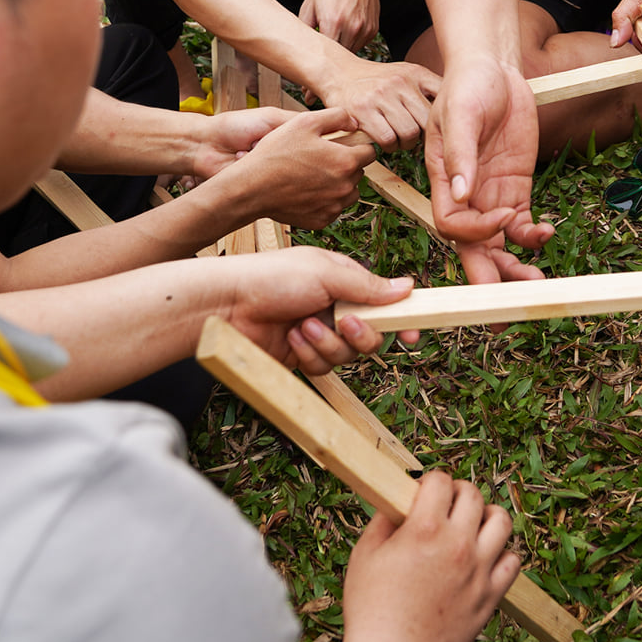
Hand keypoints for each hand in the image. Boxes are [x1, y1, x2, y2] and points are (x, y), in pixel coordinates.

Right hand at [199, 106, 369, 229]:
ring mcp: (334, 206)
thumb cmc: (276, 153)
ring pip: (349, 192)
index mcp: (346, 161)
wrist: (252, 188)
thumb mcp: (305, 123)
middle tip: (322, 157)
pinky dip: (325, 199)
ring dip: (339, 183)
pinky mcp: (322, 220)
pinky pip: (333, 207)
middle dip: (347, 163)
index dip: (357, 145)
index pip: (370, 152)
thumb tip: (355, 122)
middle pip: (359, 172)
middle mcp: (345, 187)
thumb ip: (336, 117)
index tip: (344, 144)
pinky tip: (306, 190)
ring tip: (314, 174)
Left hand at [218, 244, 418, 373]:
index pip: (383, 303)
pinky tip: (291, 338)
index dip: (400, 319)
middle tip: (345, 323)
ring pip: (347, 355)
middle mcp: (335, 308)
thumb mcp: (326, 274)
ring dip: (326, 343)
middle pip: (371, 335)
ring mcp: (319, 333)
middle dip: (360, 334)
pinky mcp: (302, 356)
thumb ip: (368, 287)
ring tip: (302, 326)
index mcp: (344, 283)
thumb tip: (408, 287)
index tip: (412, 333)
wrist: (228, 304)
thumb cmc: (273, 277)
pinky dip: (309, 355)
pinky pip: (323, 367)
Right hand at [316, 56, 437, 150]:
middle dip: (423, 136)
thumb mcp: (406, 74)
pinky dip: (387, 146)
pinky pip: (387, 139)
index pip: (444, 97)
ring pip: (409, 134)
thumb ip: (429, 89)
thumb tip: (457, 112)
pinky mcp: (362, 111)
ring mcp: (381, 96)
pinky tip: (383, 140)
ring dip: (404, 144)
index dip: (446, 117)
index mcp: (415, 73)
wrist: (337, 72)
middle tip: (413, 137)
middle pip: (427, 122)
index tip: (441, 128)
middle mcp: (400, 82)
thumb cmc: (377, 80)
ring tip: (397, 139)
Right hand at [343, 471, 519, 641]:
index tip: (423, 494)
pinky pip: (512, 561)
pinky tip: (483, 558)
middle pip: (473, 494)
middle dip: (458, 493)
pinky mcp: (490, 595)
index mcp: (425, 529)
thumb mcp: (365, 556)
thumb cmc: (372, 611)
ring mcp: (479, 570)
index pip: (441, 480)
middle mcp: (458, 544)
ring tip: (470, 526)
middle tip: (445, 506)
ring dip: (486, 516)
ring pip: (501, 521)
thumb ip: (383, 522)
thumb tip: (396, 504)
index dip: (430, 482)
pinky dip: (501, 554)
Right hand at [425, 55, 551, 285]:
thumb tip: (461, 194)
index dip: (477, 232)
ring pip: (499, 245)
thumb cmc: (468, 86)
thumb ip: (460, 155)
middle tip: (506, 307)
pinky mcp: (515, 189)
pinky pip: (520, 225)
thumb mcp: (459, 113)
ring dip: (514, 267)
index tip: (505, 216)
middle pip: (473, 248)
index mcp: (442, 182)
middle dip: (488, 280)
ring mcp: (491, 195)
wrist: (494, 69)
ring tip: (537, 283)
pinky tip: (546, 233)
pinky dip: (532, 236)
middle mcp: (465, 196)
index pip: (453, 225)